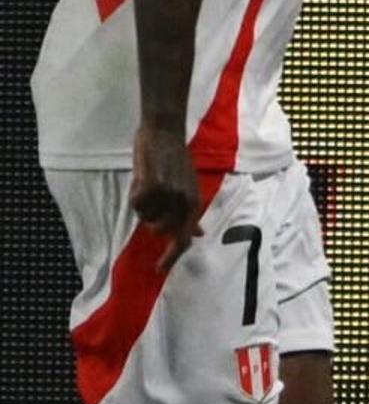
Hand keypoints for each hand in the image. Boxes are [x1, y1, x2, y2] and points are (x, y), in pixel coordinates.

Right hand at [128, 119, 200, 247]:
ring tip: (150, 184)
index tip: (159, 269)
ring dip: (142, 204)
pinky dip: (134, 193)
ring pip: (144, 216)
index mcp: (194, 204)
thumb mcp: (188, 188)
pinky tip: (142, 179)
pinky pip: (135, 202)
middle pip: (158, 230)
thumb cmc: (174, 162)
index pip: (183, 238)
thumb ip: (190, 213)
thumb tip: (198, 235)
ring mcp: (169, 194)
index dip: (172, 256)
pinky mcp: (153, 185)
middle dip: (150, 218)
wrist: (165, 134)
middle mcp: (184, 202)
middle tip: (153, 196)